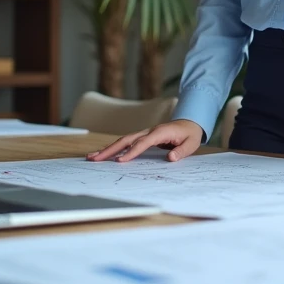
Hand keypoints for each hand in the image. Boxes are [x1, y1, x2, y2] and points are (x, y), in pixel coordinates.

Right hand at [86, 119, 204, 163]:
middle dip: (110, 149)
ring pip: (123, 140)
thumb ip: (181, 151)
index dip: (131, 152)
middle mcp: (149, 131)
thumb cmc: (190, 135)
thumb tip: (170, 158)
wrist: (190, 123)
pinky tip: (104, 154)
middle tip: (95, 158)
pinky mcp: (143, 137)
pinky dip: (114, 148)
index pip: (142, 143)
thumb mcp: (191, 144)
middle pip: (126, 139)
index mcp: (160, 132)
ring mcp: (144, 133)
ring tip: (92, 157)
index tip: (120, 161)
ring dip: (108, 148)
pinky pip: (126, 142)